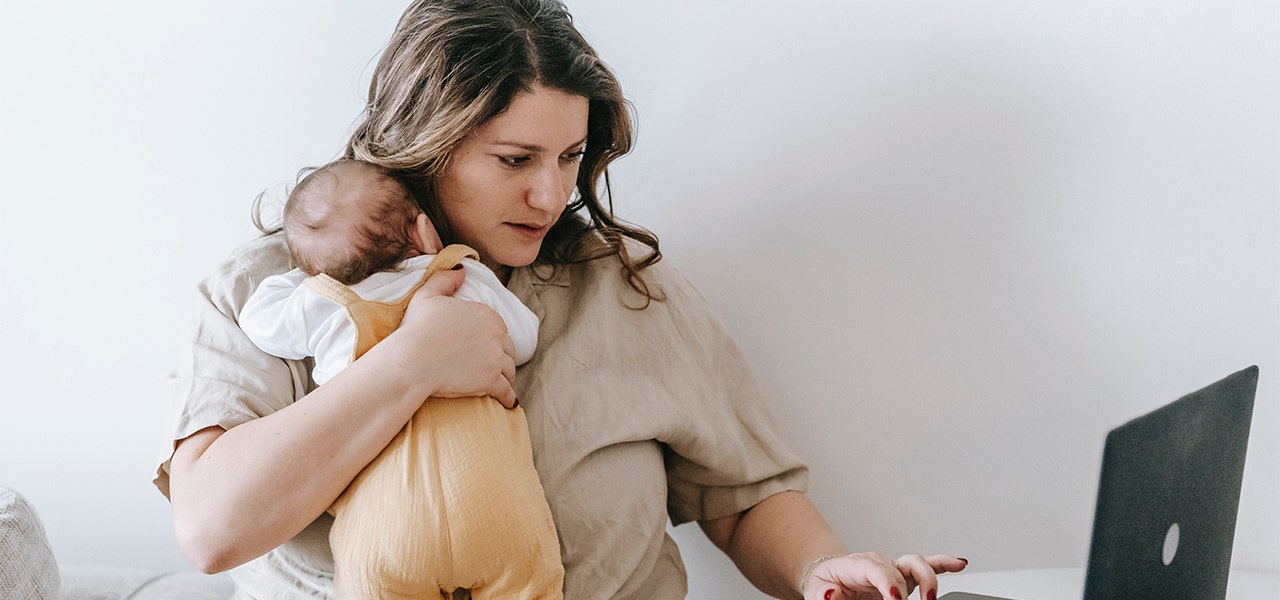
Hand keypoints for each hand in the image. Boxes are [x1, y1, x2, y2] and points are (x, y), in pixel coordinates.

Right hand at [385, 268, 517, 406]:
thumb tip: (462, 270)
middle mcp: (496, 333)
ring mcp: (495, 358)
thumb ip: (446, 279)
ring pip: (509, 370)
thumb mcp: (427, 295)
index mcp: (485, 313)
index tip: (484, 347)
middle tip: (492, 367)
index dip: (492, 339)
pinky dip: (509, 397)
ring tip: (499, 384)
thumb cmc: (416, 329)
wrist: (411, 360)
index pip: (498, 328)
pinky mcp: (492, 380)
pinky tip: (508, 402)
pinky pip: (508, 392)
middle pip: (507, 348)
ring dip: (505, 376)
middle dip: (501, 357)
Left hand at [803, 552, 967, 599]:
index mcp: (855, 565)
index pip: (873, 568)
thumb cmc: (824, 586)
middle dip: (908, 587)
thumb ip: (824, 595)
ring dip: (928, 577)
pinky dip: (944, 563)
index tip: (895, 598)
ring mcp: (892, 568)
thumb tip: (830, 595)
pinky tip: (959, 563)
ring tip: (932, 597)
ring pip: (916, 563)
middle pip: (898, 567)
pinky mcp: (903, 576)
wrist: (828, 580)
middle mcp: (877, 563)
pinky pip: (926, 565)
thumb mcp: (816, 591)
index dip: (887, 581)